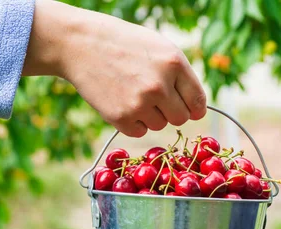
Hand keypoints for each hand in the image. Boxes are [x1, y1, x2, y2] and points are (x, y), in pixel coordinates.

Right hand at [23, 0, 206, 136]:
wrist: (81, 44)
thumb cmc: (124, 45)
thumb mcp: (159, 48)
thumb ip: (181, 75)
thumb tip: (197, 108)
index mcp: (175, 63)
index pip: (198, 103)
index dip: (192, 107)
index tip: (185, 106)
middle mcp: (160, 85)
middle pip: (181, 118)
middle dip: (171, 111)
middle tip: (154, 97)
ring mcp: (140, 103)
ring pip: (160, 126)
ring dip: (150, 115)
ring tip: (132, 93)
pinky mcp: (121, 117)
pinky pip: (139, 132)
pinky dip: (133, 122)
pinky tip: (121, 101)